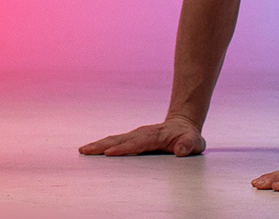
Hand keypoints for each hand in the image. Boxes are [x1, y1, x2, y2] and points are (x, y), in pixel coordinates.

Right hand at [79, 115, 205, 156]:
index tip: (109, 153)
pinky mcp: (132, 138)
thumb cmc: (189, 137)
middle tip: (86, 150)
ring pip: (114, 139)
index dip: (124, 148)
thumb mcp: (195, 142)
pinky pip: (115, 141)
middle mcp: (142, 134)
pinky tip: (92, 150)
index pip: (137, 143)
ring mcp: (136, 135)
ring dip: (99, 144)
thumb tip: (181, 150)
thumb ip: (189, 145)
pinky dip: (102, 145)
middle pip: (119, 139)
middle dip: (102, 145)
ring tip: (83, 150)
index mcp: (155, 136)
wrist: (183, 124)